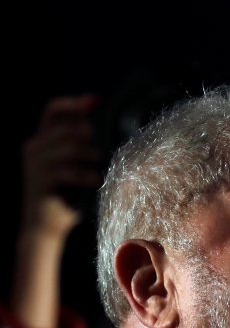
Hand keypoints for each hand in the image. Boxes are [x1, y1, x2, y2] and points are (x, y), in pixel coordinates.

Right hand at [21, 94, 102, 237]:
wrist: (45, 226)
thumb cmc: (66, 194)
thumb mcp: (73, 164)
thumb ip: (78, 144)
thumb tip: (95, 125)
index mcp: (42, 140)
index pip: (54, 110)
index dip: (75, 103)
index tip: (97, 101)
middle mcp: (34, 148)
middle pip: (66, 128)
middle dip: (87, 136)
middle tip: (97, 152)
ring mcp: (35, 165)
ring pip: (69, 147)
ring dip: (89, 154)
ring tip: (97, 165)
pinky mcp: (40, 182)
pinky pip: (68, 171)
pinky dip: (87, 176)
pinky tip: (97, 182)